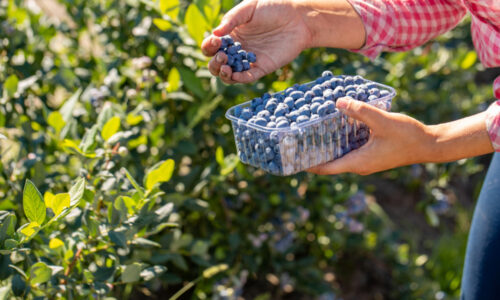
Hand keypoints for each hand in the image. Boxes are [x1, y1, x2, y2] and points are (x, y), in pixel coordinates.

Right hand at [201, 0, 311, 83]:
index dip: (209, 47)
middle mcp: (237, 49)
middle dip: (214, 63)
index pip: (212, 46)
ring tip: (226, 67)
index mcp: (230, 35)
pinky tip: (235, 75)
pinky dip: (240, 79)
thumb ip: (232, 19)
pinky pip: (247, 77)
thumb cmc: (273, 7)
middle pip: (217, 63)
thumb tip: (215, 33)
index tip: (215, 42)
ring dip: (224, 74)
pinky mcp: (262, 68)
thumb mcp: (249, 8)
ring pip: (230, 74)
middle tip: (222, 56)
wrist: (298, 17)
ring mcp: (248, 60)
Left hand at [307, 98, 493, 174]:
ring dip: (325, 146)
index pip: (325, 168)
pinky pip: (348, 149)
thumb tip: (337, 102)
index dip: (307, 164)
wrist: (429, 144)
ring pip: (338, 155)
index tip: (291, 156)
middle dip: (312, 153)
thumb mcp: (383, 121)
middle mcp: (358, 164)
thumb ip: (360, 111)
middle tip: (296, 139)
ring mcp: (364, 160)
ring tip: (309, 132)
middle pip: (328, 162)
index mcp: (357, 162)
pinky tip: (334, 126)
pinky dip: (339, 140)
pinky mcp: (370, 153)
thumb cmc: (408, 136)